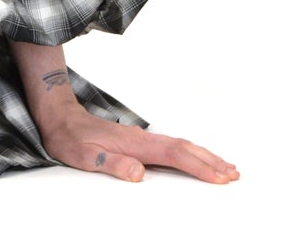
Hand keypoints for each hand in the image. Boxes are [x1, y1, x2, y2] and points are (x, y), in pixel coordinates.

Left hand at [37, 100, 238, 184]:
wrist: (58, 116)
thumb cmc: (69, 138)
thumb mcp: (84, 157)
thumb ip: (111, 164)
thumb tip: (139, 174)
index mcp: (134, 144)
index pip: (174, 155)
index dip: (199, 167)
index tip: (220, 177)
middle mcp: (142, 138)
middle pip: (184, 147)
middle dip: (210, 161)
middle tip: (234, 173)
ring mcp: (141, 137)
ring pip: (179, 145)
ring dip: (203, 155)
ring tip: (225, 166)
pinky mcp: (137, 140)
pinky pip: (170, 147)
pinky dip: (189, 153)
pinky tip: (193, 158)